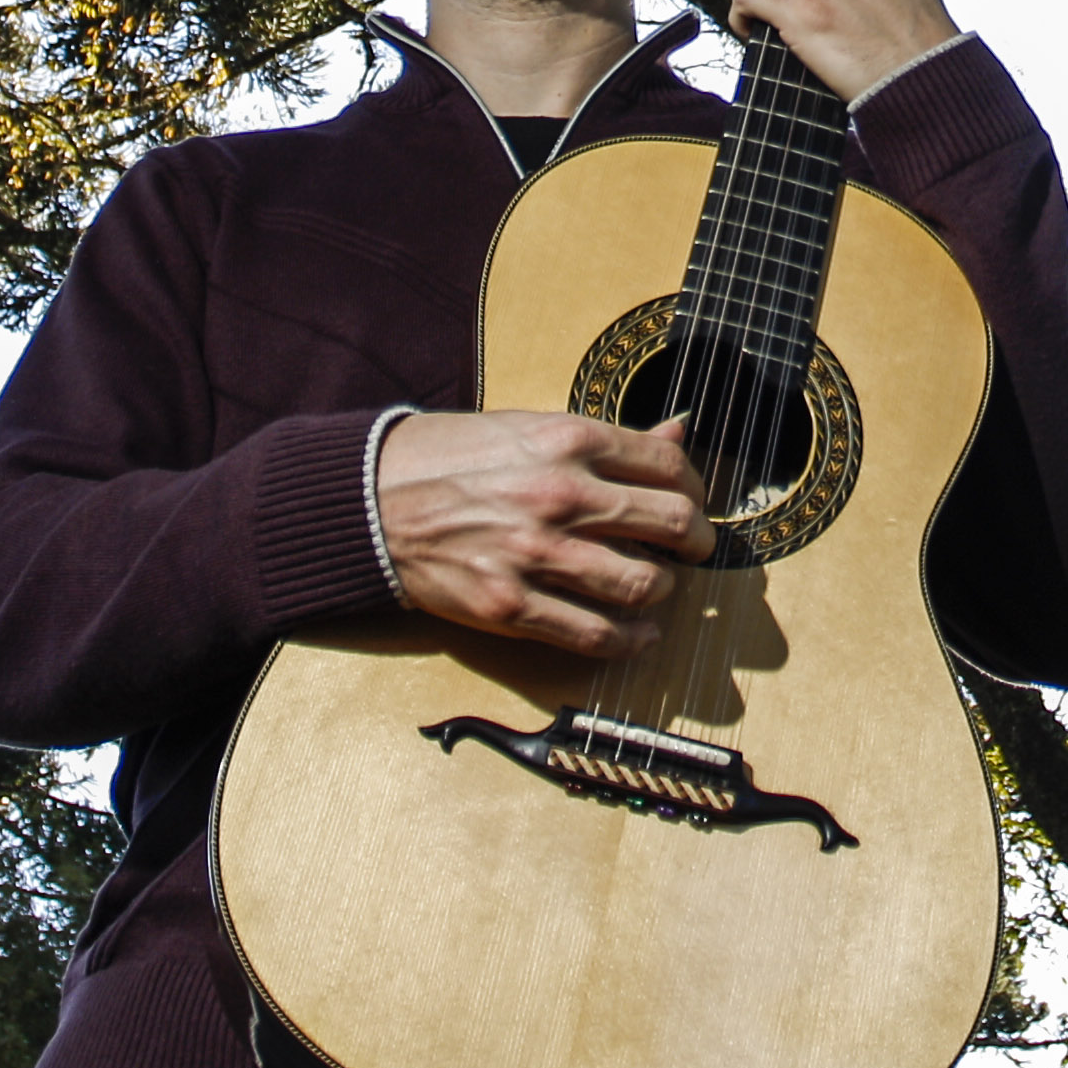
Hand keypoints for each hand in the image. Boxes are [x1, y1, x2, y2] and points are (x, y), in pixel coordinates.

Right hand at [377, 408, 710, 656]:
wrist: (371, 499)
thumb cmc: (450, 457)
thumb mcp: (529, 427)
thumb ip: (607, 439)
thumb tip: (678, 431)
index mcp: (567, 440)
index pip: (668, 464)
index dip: (696, 486)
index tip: (692, 500)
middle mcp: (560, 495)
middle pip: (672, 523)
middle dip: (697, 541)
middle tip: (695, 549)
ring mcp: (536, 554)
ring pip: (644, 585)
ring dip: (665, 591)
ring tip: (658, 587)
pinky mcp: (510, 607)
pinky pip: (594, 634)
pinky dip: (629, 640)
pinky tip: (637, 633)